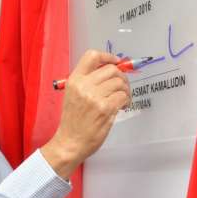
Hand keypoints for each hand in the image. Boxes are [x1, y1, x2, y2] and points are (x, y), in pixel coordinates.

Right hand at [41, 49, 130, 178]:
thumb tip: (112, 70)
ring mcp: (94, 97)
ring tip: (121, 99)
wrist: (70, 142)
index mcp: (74, 80)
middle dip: (122, 77)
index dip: (108, 57)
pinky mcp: (105, 108)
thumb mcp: (72, 95)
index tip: (116, 62)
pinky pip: (123, 96)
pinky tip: (121, 106)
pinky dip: (126, 100)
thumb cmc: (73, 121)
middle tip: (121, 87)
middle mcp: (83, 86)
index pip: (92, 56)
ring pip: (120, 82)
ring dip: (125, 90)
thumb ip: (88, 82)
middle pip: (111, 69)